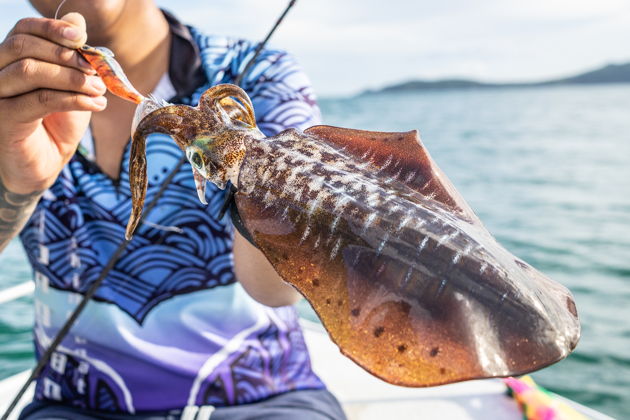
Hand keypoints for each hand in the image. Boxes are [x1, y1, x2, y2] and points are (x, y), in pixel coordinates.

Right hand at [0, 13, 106, 193]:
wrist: (46, 164)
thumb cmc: (57, 123)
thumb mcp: (71, 85)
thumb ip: (73, 56)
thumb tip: (77, 21)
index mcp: (11, 59)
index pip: (23, 31)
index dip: (51, 29)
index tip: (81, 37)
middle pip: (24, 46)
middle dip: (66, 55)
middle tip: (97, 71)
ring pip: (29, 71)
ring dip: (72, 78)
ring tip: (100, 90)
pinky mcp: (4, 120)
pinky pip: (39, 100)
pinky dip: (72, 99)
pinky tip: (95, 104)